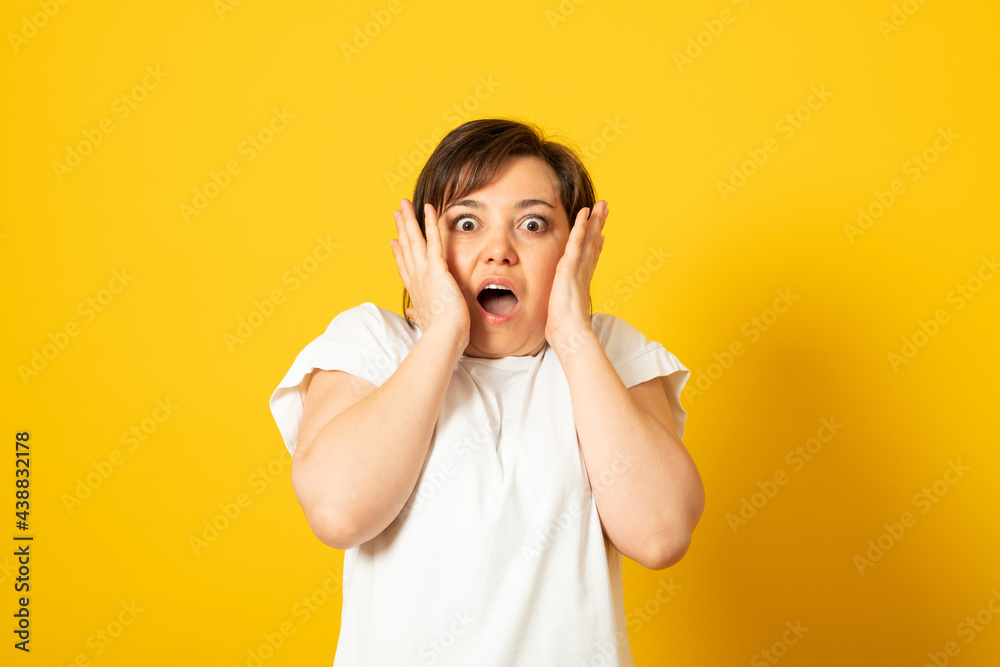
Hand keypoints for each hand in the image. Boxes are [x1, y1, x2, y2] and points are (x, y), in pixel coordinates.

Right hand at [389, 198, 469, 343]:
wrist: (445, 336)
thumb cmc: (440, 333)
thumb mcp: (426, 322)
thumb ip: (418, 315)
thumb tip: (411, 313)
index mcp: (416, 291)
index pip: (405, 268)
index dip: (399, 254)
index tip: (393, 242)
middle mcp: (416, 278)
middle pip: (406, 248)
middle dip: (401, 229)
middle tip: (397, 213)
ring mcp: (424, 271)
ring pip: (415, 240)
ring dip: (409, 220)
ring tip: (404, 204)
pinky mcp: (437, 267)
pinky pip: (434, 240)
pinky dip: (430, 223)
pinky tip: (429, 208)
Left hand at [545, 200, 607, 345]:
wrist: (569, 334)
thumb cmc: (565, 330)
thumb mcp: (562, 314)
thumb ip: (562, 309)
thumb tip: (560, 315)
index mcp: (580, 282)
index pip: (590, 258)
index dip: (596, 245)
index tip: (601, 235)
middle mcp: (583, 272)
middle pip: (593, 244)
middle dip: (599, 226)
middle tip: (606, 211)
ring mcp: (578, 269)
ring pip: (588, 239)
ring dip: (595, 220)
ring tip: (602, 205)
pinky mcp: (570, 267)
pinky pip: (576, 241)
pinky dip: (581, 226)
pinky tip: (584, 213)